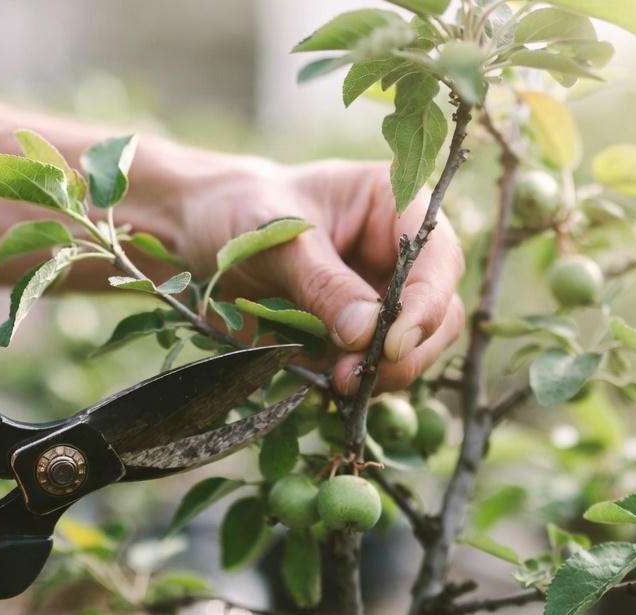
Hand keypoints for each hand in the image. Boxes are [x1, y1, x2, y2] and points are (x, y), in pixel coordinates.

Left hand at [174, 159, 465, 394]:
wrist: (196, 234)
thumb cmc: (238, 211)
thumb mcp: (275, 238)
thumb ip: (322, 283)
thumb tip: (367, 333)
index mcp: (394, 207)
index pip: (438, 260)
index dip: (425, 305)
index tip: (391, 344)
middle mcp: (400, 256)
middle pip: (438, 314)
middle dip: (405, 351)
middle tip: (354, 376)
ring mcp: (380, 301)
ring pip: (411, 351)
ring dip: (378, 376)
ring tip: (333, 383)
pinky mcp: (354, 338)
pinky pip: (370, 371)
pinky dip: (350, 386)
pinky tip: (317, 384)